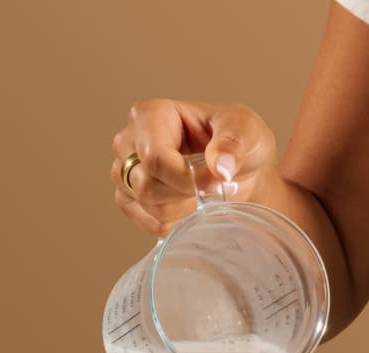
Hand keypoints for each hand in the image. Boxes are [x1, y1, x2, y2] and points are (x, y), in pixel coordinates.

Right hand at [110, 99, 279, 236]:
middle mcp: (128, 142)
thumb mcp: (246, 129)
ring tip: (205, 192)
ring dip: (185, 208)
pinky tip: (192, 205)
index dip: (188, 178)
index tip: (219, 180)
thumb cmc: (238, 139)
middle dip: (188, 193)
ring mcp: (123, 173)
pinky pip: (149, 223)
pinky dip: (177, 222)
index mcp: (149, 114)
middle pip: (147, 185)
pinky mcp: (127, 199)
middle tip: (216, 186)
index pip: (155, 158)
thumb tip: (220, 165)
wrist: (239, 166)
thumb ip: (234, 142)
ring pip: (148, 206)